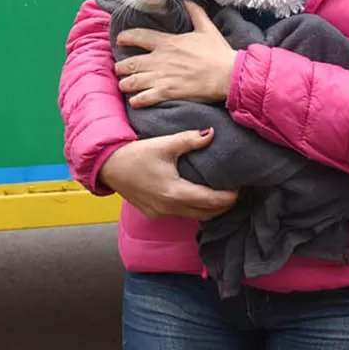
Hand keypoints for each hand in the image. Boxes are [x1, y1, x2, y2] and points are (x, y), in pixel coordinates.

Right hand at [97, 129, 238, 220]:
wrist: (108, 165)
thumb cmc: (135, 154)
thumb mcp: (164, 144)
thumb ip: (189, 140)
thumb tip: (211, 133)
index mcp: (175, 192)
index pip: (211, 201)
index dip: (229, 197)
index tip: (240, 188)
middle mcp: (169, 208)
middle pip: (206, 213)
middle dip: (223, 206)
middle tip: (234, 192)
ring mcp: (160, 213)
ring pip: (194, 216)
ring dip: (208, 208)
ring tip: (219, 194)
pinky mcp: (153, 213)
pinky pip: (180, 214)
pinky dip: (193, 208)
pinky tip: (196, 196)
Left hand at [114, 0, 236, 106]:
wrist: (228, 75)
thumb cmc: (218, 53)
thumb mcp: (207, 28)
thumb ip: (195, 12)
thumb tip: (187, 0)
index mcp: (167, 42)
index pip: (138, 36)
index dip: (125, 37)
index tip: (119, 40)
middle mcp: (160, 59)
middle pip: (130, 63)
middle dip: (120, 67)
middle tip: (119, 69)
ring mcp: (162, 77)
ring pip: (132, 81)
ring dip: (125, 84)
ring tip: (124, 85)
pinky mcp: (167, 93)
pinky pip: (144, 98)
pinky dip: (136, 100)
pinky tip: (134, 101)